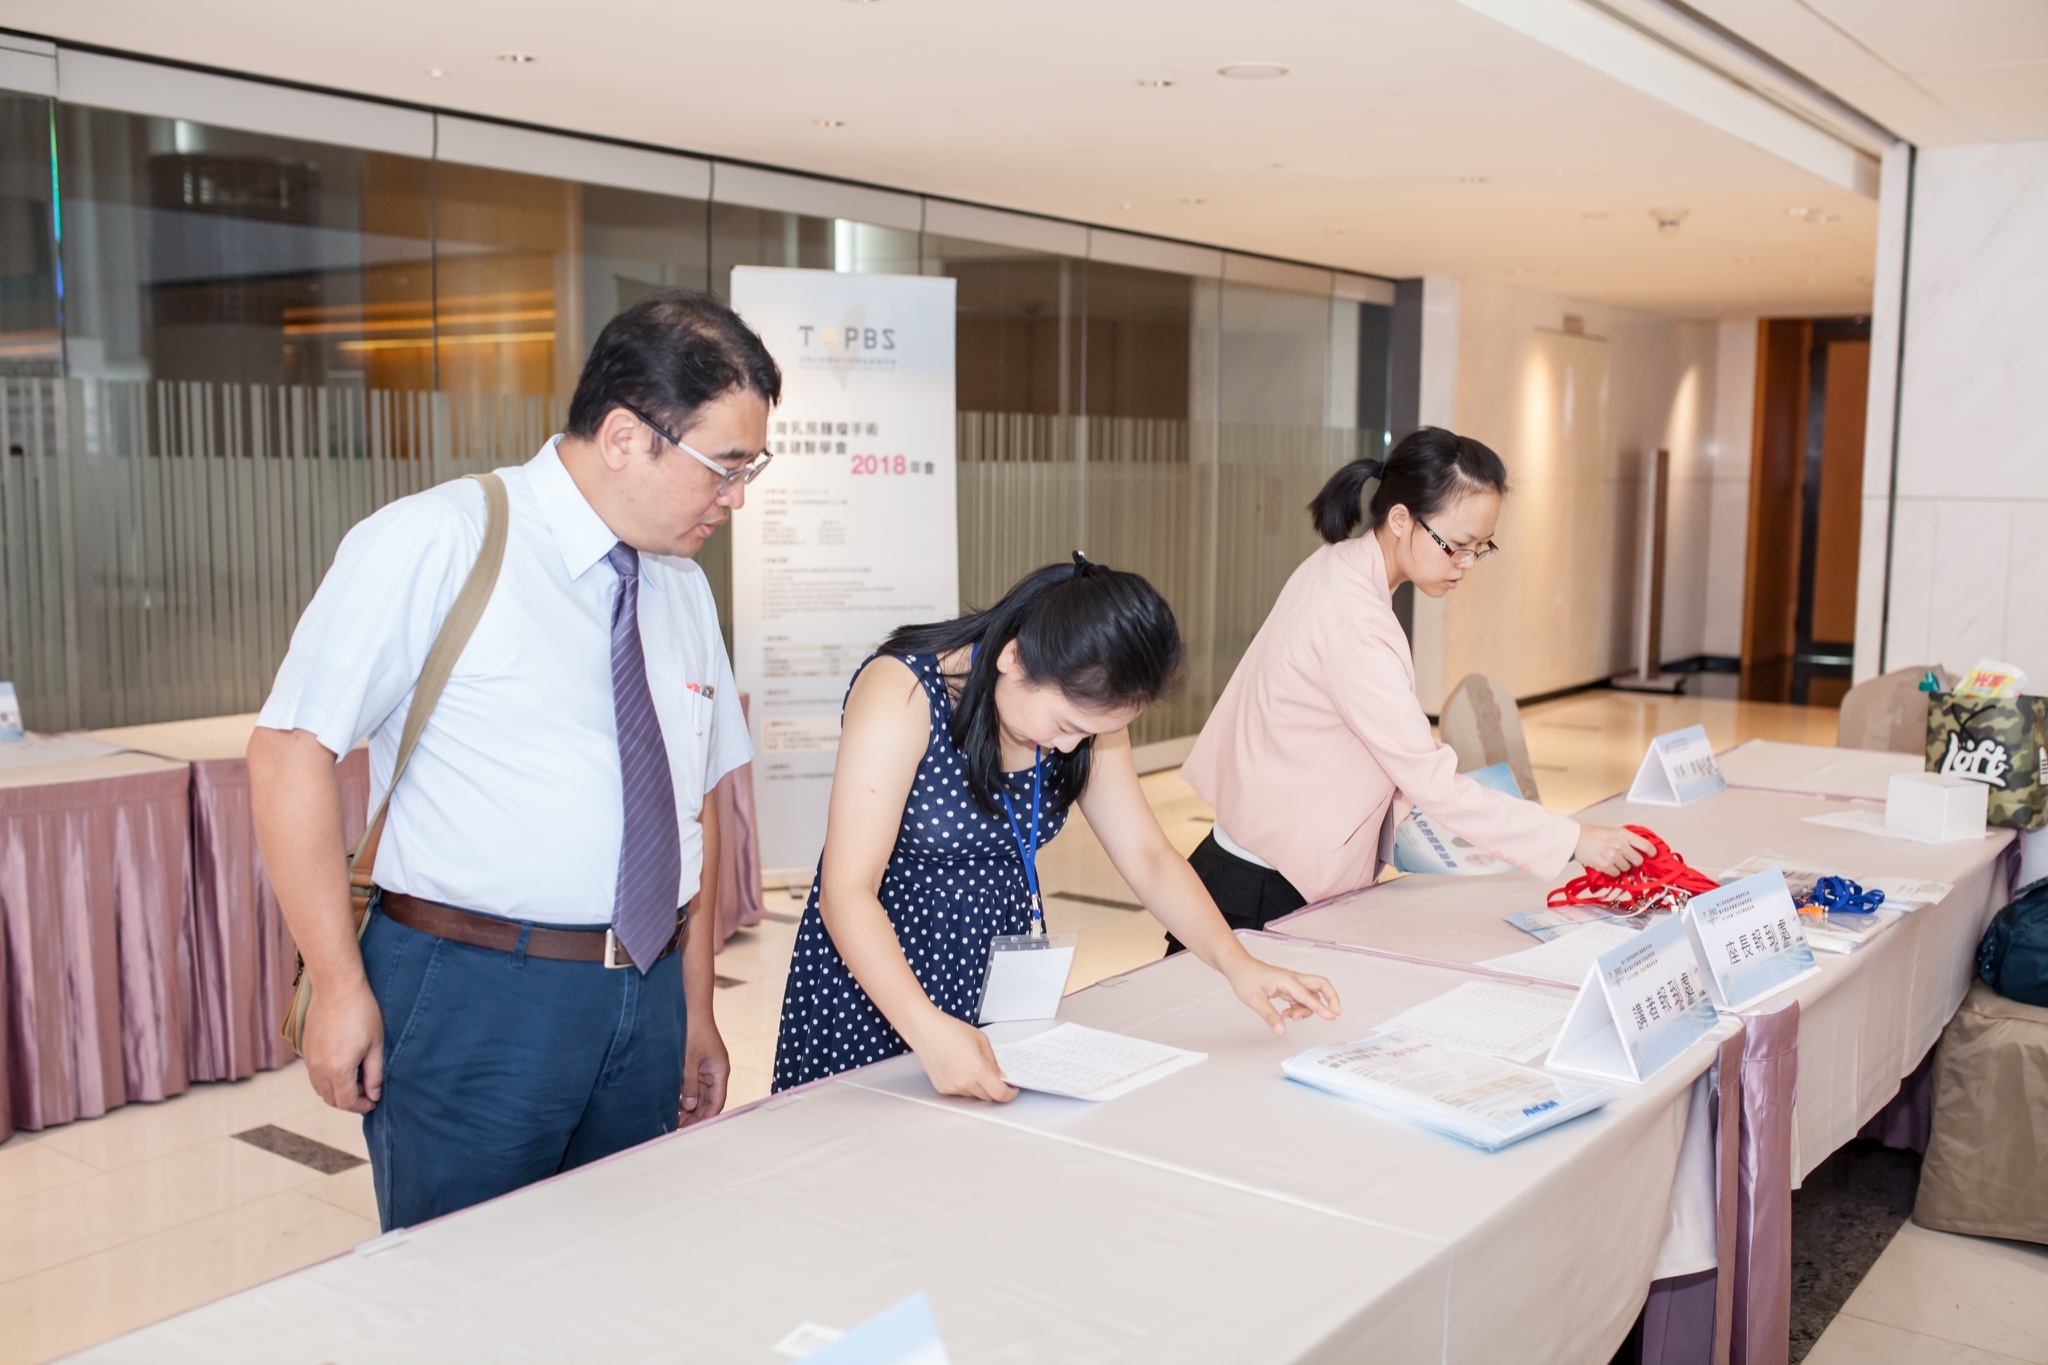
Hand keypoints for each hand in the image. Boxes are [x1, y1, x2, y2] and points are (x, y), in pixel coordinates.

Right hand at [303, 975, 383, 1113]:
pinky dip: (327, 1079)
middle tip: (367, 1091)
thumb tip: (374, 1095)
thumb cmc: (361, 1012)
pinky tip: (343, 1065)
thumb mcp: (376, 1045)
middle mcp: (318, 1068)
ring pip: (320, 1088)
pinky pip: (314, 1074)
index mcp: (338, 1070)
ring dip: (337, 1090)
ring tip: (357, 1078)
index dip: (361, 1106)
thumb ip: (375, 1074)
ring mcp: (309, 1059)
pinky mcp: (305, 1049)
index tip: (374, 1101)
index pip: (346, 1102)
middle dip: (349, 1101)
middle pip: (330, 1099)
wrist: (336, 986)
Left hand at [679, 1013, 729, 1128]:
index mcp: (720, 1072)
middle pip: (710, 1101)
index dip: (705, 1118)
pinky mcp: (698, 1064)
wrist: (691, 1009)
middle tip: (679, 1128)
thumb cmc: (692, 1032)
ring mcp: (707, 1068)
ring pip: (702, 1094)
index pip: (717, 1102)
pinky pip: (695, 1085)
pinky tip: (675, 1104)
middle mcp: (716, 1072)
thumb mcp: (688, 1062)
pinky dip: (687, 1095)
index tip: (691, 1130)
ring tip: (675, 1119)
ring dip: (691, 1107)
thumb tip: (690, 1107)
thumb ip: (690, 1086)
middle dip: (696, 1115)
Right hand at [909, 1013, 1017, 1102]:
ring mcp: (952, 1087)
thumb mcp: (981, 1041)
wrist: (926, 1031)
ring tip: (969, 1066)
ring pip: (973, 1095)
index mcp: (977, 1069)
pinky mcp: (942, 1088)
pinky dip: (964, 1084)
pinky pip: (960, 1092)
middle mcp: (964, 1082)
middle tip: (993, 1075)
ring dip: (978, 1086)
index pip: (999, 1093)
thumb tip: (1000, 1076)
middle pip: (987, 1096)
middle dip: (994, 1088)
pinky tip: (958, 1068)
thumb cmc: (951, 1030)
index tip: (1012, 1090)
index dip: (1009, 1094)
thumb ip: (993, 1062)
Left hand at [1220, 954, 1341, 1034]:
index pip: (1308, 995)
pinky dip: (1300, 1007)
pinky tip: (1286, 1014)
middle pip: (1321, 984)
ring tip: (1289, 1017)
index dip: (1321, 1008)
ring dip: (1307, 1008)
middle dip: (1331, 998)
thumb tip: (1281, 1030)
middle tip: (1332, 1014)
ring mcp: (1291, 982)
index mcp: (1287, 980)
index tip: (1332, 1017)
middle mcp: (1293, 979)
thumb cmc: (1244, 978)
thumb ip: (1270, 1015)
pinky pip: (1302, 997)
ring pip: (1311, 994)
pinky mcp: (1288, 987)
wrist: (1237, 966)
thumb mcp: (1254, 1000)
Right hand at [1575, 824, 1657, 874]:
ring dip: (1622, 867)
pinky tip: (1607, 864)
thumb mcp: (1613, 831)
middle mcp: (1620, 844)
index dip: (1652, 853)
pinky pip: (1616, 873)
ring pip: (1627, 868)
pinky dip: (1613, 871)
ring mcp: (1613, 856)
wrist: (1575, 839)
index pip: (1646, 846)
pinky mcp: (1605, 865)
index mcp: (1624, 834)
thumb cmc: (1592, 834)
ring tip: (1612, 860)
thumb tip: (1639, 851)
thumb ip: (1626, 839)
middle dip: (1634, 862)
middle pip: (1638, 860)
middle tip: (1627, 859)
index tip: (1652, 856)